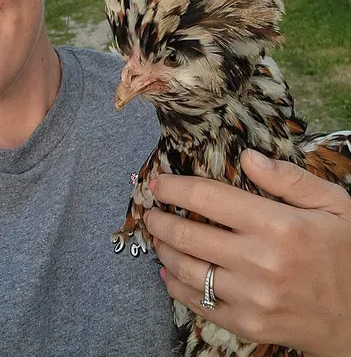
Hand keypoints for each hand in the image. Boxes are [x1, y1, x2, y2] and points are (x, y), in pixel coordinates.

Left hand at [144, 149, 350, 356]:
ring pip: (186, 269)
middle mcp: (259, 262)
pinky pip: (199, 304)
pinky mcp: (248, 325)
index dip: (174, 187)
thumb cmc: (348, 254)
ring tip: (158, 238)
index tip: (158, 183)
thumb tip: (247, 156)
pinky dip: (175, 286)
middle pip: (188, 234)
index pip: (207, 198)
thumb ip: (289, 179)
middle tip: (151, 211)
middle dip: (160, 220)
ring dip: (163, 250)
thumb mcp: (334, 206)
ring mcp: (251, 297)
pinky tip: (168, 272)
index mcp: (278, 226)